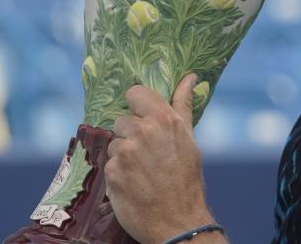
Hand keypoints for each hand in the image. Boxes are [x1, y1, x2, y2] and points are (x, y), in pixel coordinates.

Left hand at [106, 74, 214, 243]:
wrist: (178, 223)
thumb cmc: (187, 180)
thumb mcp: (189, 139)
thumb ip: (183, 105)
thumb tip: (190, 77)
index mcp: (164, 119)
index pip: (135, 93)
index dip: (137, 106)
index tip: (143, 118)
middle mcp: (143, 131)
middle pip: (123, 121)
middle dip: (132, 135)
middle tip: (148, 156)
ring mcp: (125, 152)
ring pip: (115, 143)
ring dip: (124, 155)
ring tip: (142, 172)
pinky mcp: (112, 172)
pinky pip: (109, 164)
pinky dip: (118, 174)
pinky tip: (133, 184)